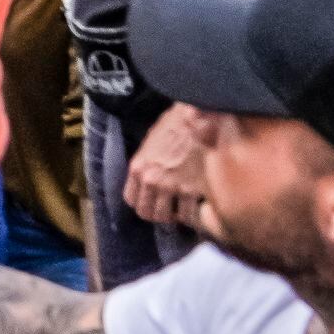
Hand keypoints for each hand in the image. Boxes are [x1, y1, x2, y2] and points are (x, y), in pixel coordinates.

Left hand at [125, 101, 215, 229]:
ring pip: (170, 217)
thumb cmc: (179, 122)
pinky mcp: (195, 190)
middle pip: (148, 213)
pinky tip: (201, 207)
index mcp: (139, 167)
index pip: (132, 199)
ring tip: (186, 208)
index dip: (143, 202)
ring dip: (178, 215)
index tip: (153, 201)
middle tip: (171, 209)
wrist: (201, 116)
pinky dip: (196, 215)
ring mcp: (173, 187)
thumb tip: (153, 175)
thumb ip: (149, 162)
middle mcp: (152, 180)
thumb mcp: (153, 140)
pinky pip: (192, 216)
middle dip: (159, 213)